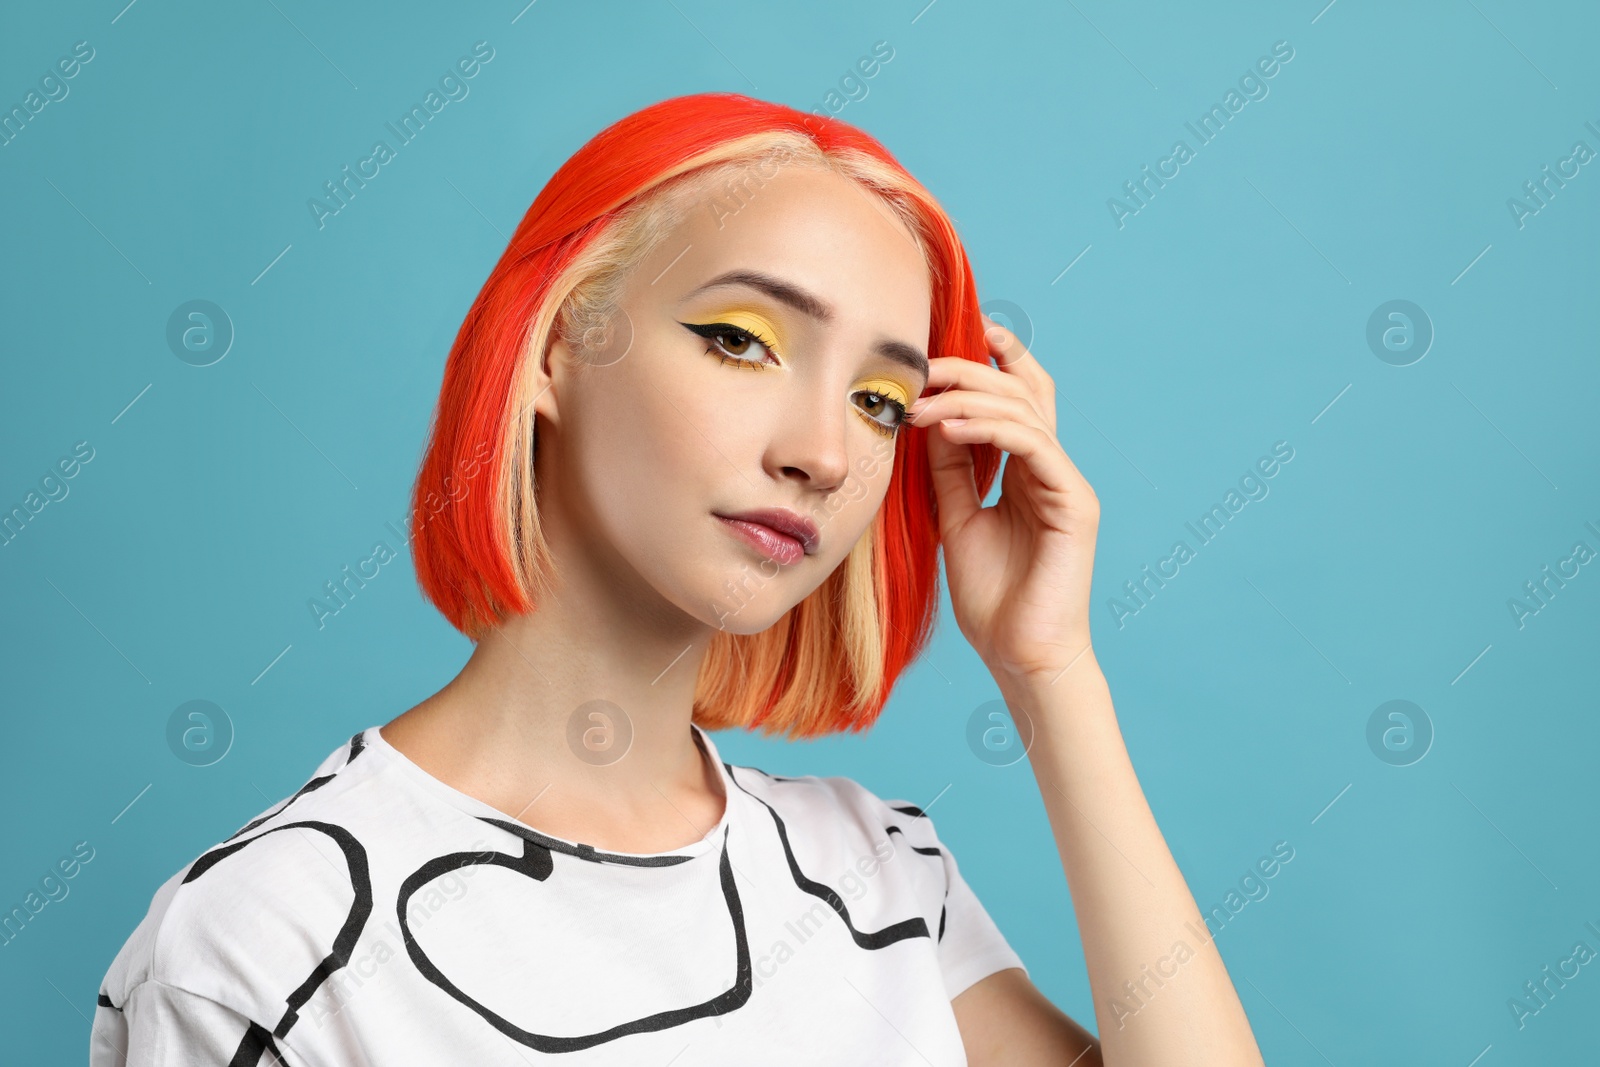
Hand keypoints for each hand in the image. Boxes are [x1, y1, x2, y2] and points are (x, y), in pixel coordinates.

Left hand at [909, 315, 1099, 684]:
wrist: (1020, 655)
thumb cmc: (993, 599)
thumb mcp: (957, 518)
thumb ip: (950, 469)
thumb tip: (931, 417)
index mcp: (1029, 472)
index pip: (1019, 398)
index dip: (997, 360)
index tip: (958, 334)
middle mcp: (1053, 470)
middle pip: (1022, 393)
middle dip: (970, 372)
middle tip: (921, 370)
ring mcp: (1068, 483)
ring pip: (1026, 412)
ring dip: (968, 398)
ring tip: (921, 405)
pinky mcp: (1075, 502)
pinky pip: (1034, 445)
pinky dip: (989, 429)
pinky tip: (947, 428)